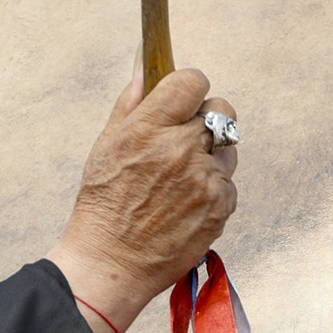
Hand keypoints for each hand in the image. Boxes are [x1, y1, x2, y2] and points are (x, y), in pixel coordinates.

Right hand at [46, 68, 237, 332]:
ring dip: (212, 154)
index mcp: (150, 128)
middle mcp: (181, 149)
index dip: (190, 86)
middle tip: (186, 136)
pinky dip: (214, 187)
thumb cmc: (104, 203)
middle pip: (221, 108)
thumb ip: (131, 103)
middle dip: (206, 116)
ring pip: (228, 146)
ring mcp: (204, 178)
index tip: (184, 97)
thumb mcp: (107, 144)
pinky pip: (228, 182)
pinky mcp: (220, 206)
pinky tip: (188, 201)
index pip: (193, 81)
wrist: (111, 263)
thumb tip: (145, 69)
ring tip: (183, 175)